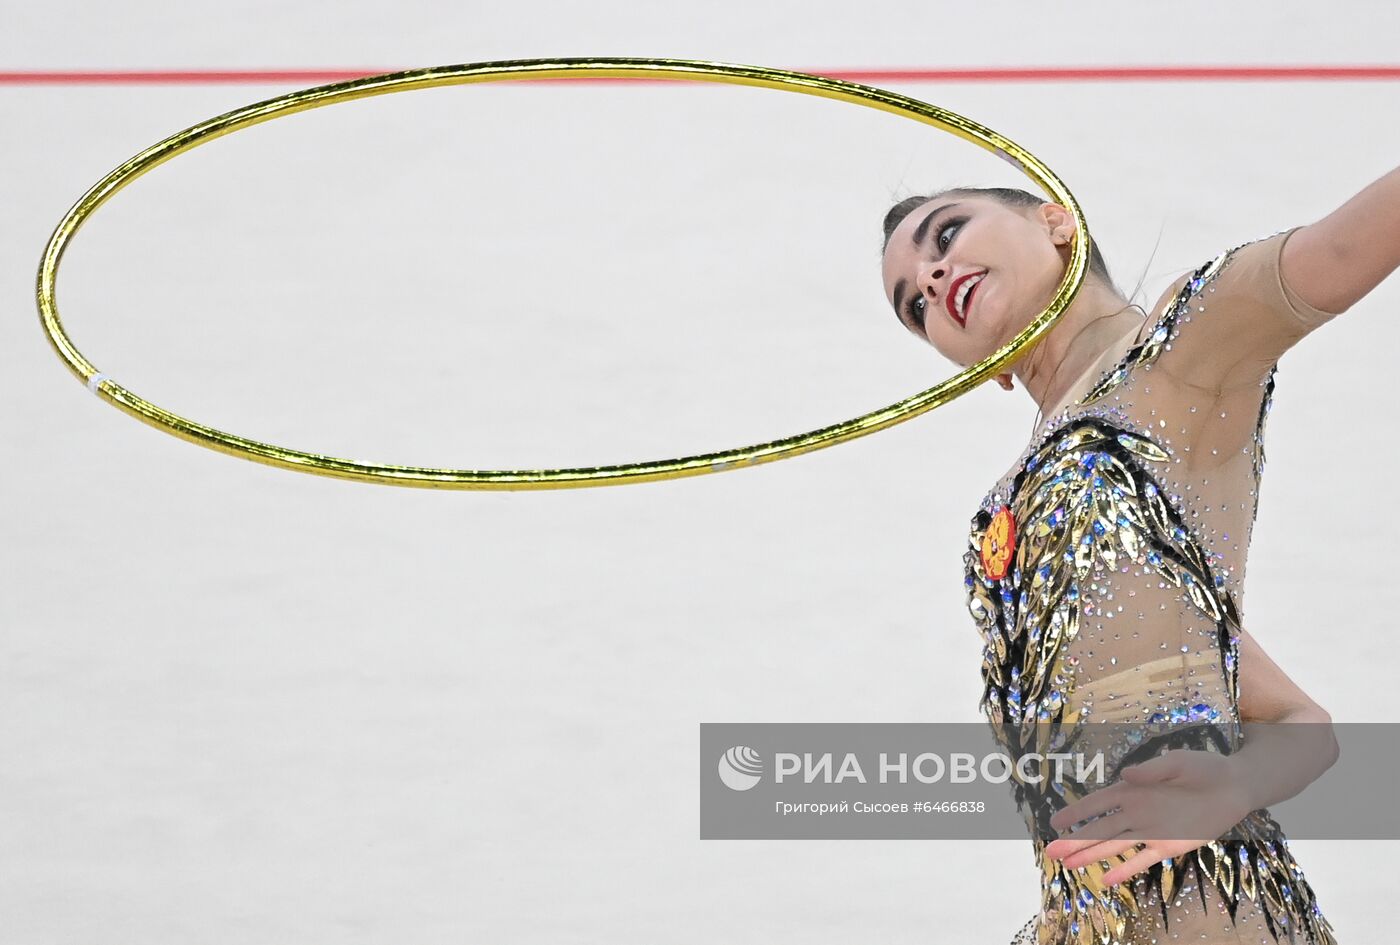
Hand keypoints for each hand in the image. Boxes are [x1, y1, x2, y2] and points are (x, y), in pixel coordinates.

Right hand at [1041, 749, 1252, 885]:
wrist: (1234, 787)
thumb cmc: (1204, 768)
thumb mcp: (1177, 762)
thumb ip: (1151, 770)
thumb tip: (1125, 775)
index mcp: (1133, 790)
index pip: (1098, 803)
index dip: (1077, 812)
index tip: (1055, 822)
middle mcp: (1137, 812)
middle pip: (1100, 829)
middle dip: (1075, 840)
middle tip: (1052, 851)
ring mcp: (1152, 831)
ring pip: (1114, 846)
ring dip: (1092, 855)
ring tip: (1069, 866)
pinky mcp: (1170, 846)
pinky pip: (1142, 860)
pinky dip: (1124, 870)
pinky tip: (1107, 880)